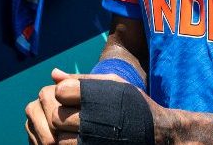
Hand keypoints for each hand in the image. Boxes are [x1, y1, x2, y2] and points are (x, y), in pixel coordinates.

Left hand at [24, 68, 146, 144]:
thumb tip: (53, 74)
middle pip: (56, 117)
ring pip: (59, 138)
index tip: (73, 98)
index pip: (60, 92)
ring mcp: (93, 139)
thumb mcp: (114, 84)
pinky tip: (84, 140)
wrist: (159, 134)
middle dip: (63, 117)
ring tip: (79, 131)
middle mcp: (93, 118)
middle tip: (75, 117)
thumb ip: (81, 79)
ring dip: (65, 135)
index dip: (64, 95)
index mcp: (96, 96)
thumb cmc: (134, 105)